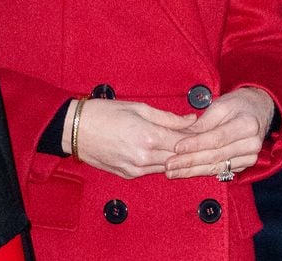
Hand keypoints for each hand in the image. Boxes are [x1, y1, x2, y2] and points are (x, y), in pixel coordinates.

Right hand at [65, 99, 196, 178]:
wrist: (75, 130)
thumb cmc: (103, 113)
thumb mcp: (138, 107)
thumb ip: (167, 117)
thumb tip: (191, 120)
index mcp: (148, 137)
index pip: (183, 141)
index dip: (197, 136)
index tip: (205, 130)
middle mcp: (144, 157)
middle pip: (178, 157)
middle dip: (190, 149)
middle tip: (200, 139)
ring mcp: (136, 169)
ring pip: (167, 166)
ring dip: (176, 157)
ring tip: (184, 145)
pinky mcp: (128, 175)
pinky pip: (152, 170)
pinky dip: (160, 162)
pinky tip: (164, 152)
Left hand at [165, 87, 274, 179]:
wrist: (258, 111)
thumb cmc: (238, 104)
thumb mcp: (221, 104)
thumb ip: (204, 121)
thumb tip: (185, 135)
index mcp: (247, 125)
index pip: (217, 138)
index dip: (195, 144)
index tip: (177, 147)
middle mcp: (251, 145)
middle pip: (215, 156)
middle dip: (189, 161)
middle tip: (168, 164)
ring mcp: (249, 157)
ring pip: (215, 167)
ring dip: (191, 171)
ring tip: (172, 171)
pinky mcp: (243, 165)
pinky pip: (219, 170)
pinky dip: (200, 172)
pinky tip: (185, 172)